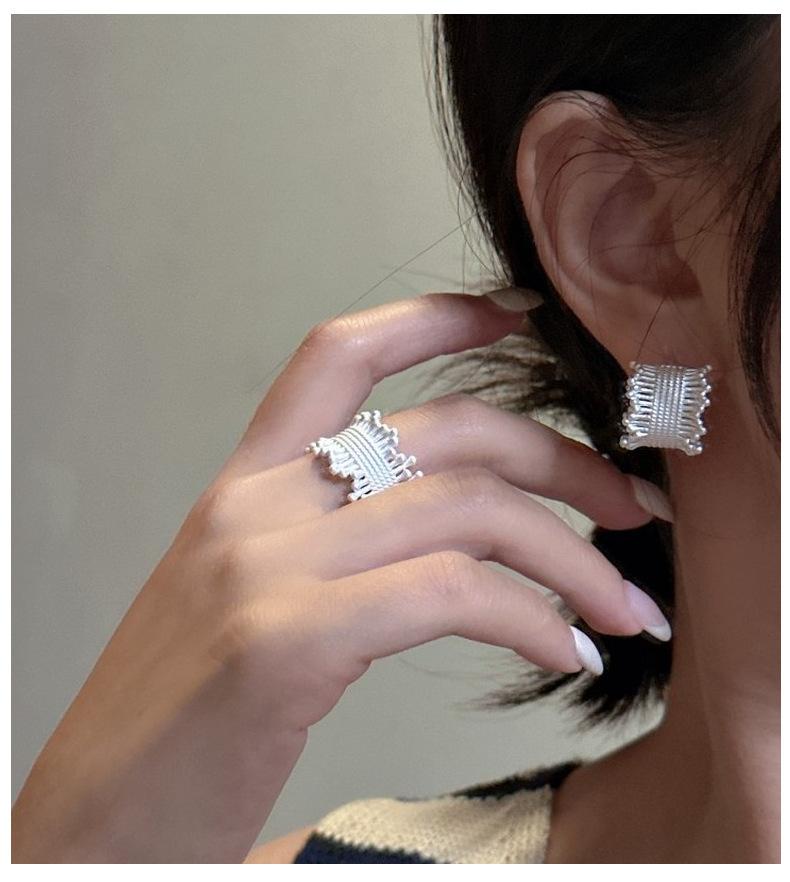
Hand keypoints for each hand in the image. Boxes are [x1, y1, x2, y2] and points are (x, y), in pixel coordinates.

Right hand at [12, 291, 669, 862]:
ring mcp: (269, 564)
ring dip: (572, 555)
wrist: (95, 817)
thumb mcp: (250, 600)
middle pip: (445, 430)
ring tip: (628, 606)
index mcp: (244, 487)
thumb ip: (330, 549)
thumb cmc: (183, 719)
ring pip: (466, 507)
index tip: (518, 312)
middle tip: (634, 505)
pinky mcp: (288, 637)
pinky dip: (531, 617)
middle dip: (562, 460)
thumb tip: (447, 542)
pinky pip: (450, 591)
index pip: (340, 355)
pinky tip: (567, 652)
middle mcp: (257, 506)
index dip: (435, 317)